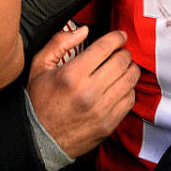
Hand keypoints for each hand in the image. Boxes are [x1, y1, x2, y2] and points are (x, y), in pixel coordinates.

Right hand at [27, 29, 138, 157]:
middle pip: (122, 61)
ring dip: (130, 69)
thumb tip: (84, 30)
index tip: (120, 36)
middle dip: (124, 52)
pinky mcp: (108, 124)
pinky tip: (120, 87)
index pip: (106, 47)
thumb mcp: (39, 67)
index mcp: (71, 75)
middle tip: (120, 52)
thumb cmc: (40, 102)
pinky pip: (130, 100)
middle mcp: (88, 92)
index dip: (117, 37)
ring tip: (123, 68)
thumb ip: (59, 43)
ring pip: (130, 79)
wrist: (39, 140)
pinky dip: (128, 89)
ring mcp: (101, 110)